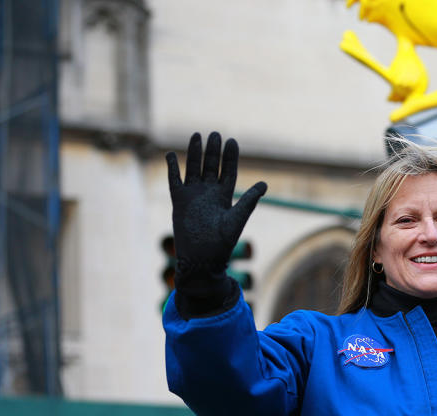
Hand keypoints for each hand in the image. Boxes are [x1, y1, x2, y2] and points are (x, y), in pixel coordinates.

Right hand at [165, 132, 266, 310]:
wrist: (201, 260)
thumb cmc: (221, 244)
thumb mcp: (237, 219)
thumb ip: (248, 201)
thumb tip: (265, 183)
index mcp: (224, 197)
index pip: (228, 172)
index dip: (230, 157)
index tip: (232, 141)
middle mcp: (208, 194)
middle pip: (211, 166)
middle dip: (213, 150)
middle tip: (216, 134)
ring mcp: (193, 197)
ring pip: (193, 169)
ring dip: (194, 153)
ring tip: (197, 135)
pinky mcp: (179, 202)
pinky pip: (175, 181)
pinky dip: (173, 168)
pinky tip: (172, 155)